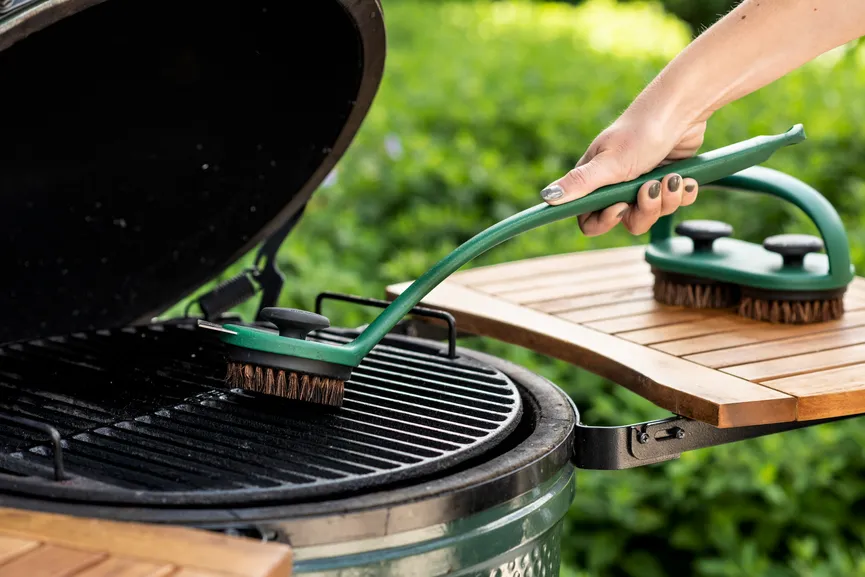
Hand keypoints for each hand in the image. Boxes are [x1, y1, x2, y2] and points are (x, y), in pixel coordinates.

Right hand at [540, 114, 705, 236]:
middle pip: (627, 222)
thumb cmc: (641, 132)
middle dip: (645, 210)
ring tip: (672, 178)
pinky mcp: (667, 181)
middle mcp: (618, 185)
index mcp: (596, 181)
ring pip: (653, 214)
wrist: (681, 110)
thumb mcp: (610, 162)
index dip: (605, 220)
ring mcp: (643, 184)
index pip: (589, 219)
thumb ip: (580, 184)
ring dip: (667, 201)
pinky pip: (674, 203)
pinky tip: (685, 179)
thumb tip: (546, 198)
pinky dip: (682, 194)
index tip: (620, 207)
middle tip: (652, 188)